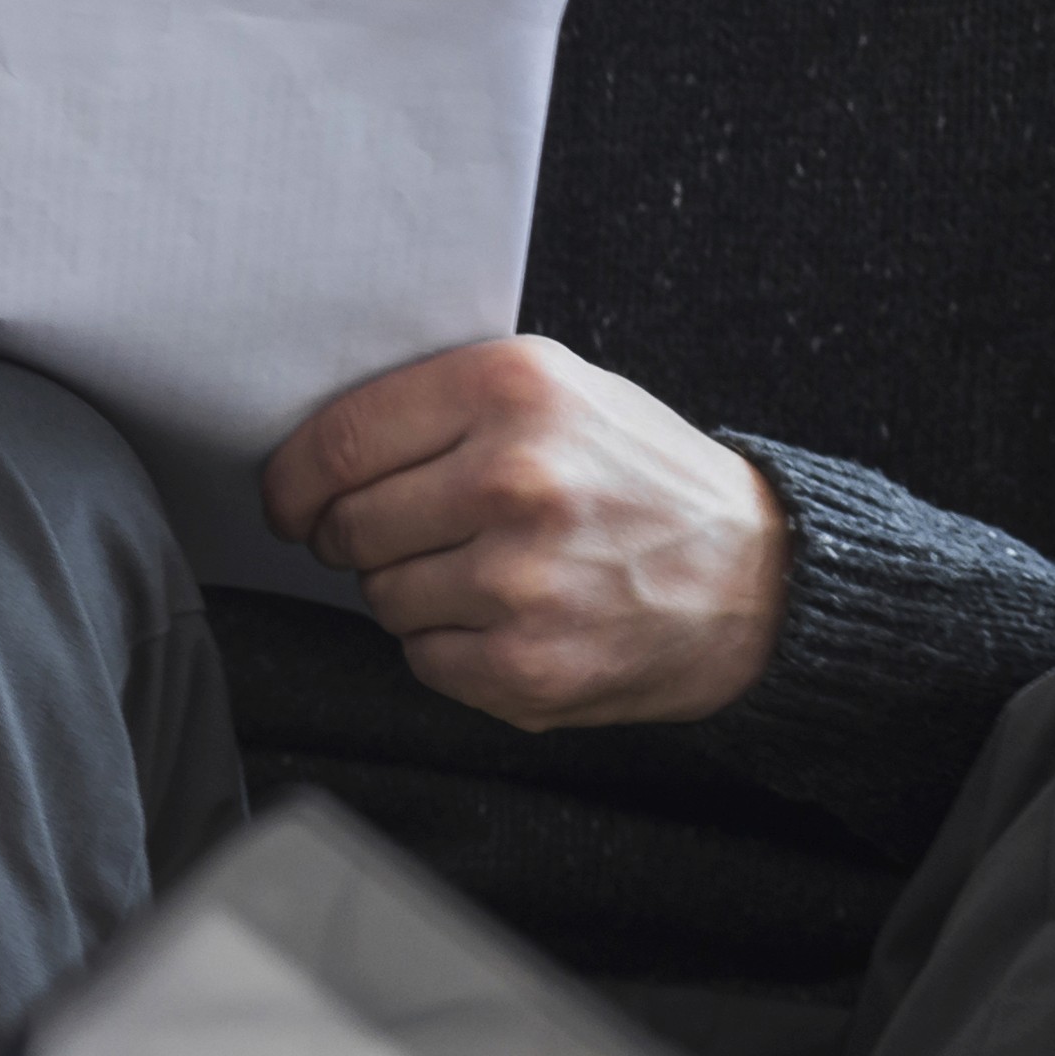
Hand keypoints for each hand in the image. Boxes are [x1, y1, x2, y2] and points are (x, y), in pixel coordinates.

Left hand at [261, 336, 786, 734]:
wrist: (763, 579)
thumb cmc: (641, 479)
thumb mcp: (560, 392)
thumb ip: (444, 403)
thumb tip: (314, 444)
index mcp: (511, 390)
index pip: (338, 439)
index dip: (294, 480)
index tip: (291, 499)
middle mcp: (513, 479)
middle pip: (347, 524)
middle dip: (354, 537)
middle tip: (407, 536)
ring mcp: (521, 580)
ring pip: (380, 595)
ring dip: (409, 592)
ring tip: (485, 572)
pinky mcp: (529, 665)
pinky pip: (422, 659)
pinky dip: (449, 647)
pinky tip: (509, 620)